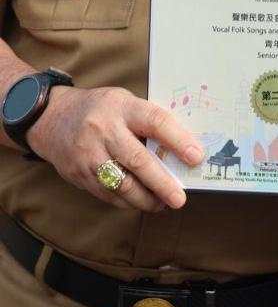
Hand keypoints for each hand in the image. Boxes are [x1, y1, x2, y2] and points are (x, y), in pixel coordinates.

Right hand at [26, 85, 203, 211]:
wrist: (52, 118)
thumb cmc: (101, 109)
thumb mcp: (125, 103)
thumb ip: (147, 122)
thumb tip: (180, 149)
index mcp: (122, 107)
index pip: (155, 122)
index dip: (178, 140)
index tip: (196, 156)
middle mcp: (104, 130)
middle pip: (137, 160)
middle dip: (162, 183)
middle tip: (180, 198)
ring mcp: (89, 154)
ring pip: (121, 184)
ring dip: (145, 199)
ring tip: (163, 203)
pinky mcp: (78, 175)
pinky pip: (107, 194)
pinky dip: (127, 202)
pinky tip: (141, 202)